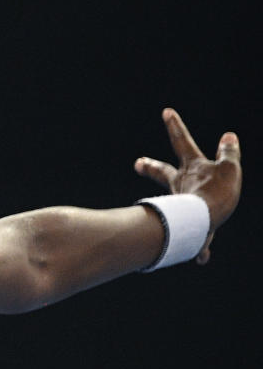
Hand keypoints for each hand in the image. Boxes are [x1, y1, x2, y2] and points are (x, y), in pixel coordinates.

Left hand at [134, 108, 241, 263]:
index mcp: (191, 169)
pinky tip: (201, 257)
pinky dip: (199, 247)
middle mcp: (181, 187)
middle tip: (137, 163)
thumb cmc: (217, 191)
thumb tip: (229, 136)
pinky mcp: (190, 228)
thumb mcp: (229, 168)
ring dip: (173, 210)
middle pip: (163, 173)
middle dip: (151, 167)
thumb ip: (229, 154)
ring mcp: (182, 207)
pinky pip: (195, 239)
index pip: (181, 141)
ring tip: (172, 216)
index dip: (175, 126)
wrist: (203, 220)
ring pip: (173, 206)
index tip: (165, 111)